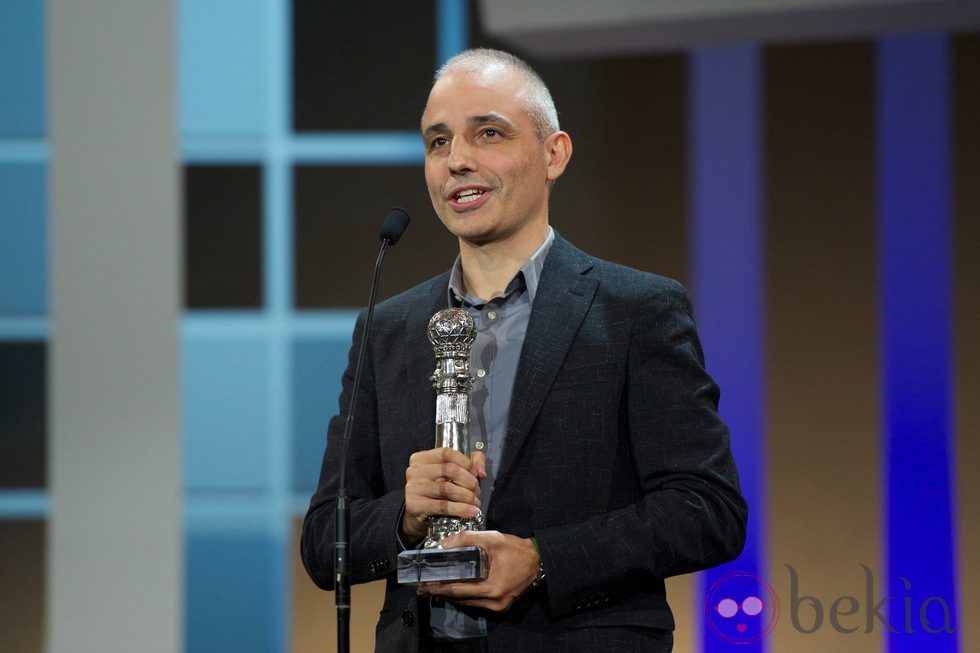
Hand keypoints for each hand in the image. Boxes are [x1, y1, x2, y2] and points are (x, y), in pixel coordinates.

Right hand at [400, 448, 486, 543]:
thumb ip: (471, 462)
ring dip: (466, 496)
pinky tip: (470, 512)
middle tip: (476, 491)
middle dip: (469, 482)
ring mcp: (413, 487)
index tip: (476, 474)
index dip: (466, 462)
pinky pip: (442, 506)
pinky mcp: (414, 505)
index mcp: (422, 458)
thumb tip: (481, 471)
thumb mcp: (451, 472)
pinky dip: (460, 509)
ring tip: (475, 502)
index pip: (447, 453)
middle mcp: (415, 470)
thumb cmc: (436, 492)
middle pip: (450, 470)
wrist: (417, 515)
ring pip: (447, 488)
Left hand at [417, 530, 539, 611]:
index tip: (423, 586)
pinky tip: (453, 589)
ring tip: (433, 588)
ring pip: (468, 602)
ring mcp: (498, 606)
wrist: (539, 560)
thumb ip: (468, 539)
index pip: (458, 590)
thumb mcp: (493, 539)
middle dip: (441, 593)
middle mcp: (494, 602)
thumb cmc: (516, 549)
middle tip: (422, 588)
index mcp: (492, 588)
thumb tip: (444, 544)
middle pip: (461, 600)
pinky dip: (464, 595)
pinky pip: (477, 602)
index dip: (439, 588)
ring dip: (451, 595)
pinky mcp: (500, 605)